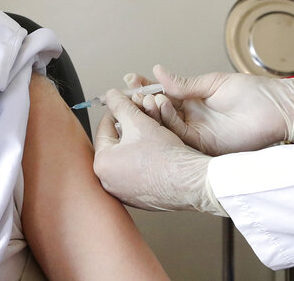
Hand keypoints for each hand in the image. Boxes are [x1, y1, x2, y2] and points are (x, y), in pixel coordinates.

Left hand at [93, 89, 225, 214]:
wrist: (191, 182)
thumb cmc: (165, 156)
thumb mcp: (139, 121)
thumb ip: (120, 105)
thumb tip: (110, 96)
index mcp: (102, 163)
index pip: (105, 127)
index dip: (118, 111)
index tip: (127, 104)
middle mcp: (108, 182)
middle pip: (116, 143)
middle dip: (129, 127)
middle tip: (142, 117)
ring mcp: (123, 193)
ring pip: (127, 157)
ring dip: (137, 142)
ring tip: (152, 132)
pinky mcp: (139, 199)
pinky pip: (137, 172)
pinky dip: (144, 160)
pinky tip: (157, 152)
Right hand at [127, 66, 293, 155]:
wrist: (278, 110)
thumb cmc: (254, 94)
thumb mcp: (213, 83)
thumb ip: (184, 83)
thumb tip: (157, 72)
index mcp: (194, 100)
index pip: (163, 94)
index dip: (146, 87)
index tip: (130, 79)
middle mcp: (192, 118)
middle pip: (159, 112)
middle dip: (142, 100)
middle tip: (130, 90)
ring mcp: (197, 133)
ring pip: (164, 125)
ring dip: (152, 110)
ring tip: (146, 96)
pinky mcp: (204, 145)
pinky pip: (179, 134)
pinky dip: (167, 120)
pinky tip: (162, 106)